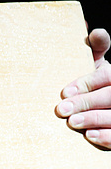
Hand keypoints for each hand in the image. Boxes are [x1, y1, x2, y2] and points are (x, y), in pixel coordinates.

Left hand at [56, 28, 110, 149]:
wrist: (102, 106)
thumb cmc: (97, 83)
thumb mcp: (96, 64)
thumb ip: (96, 48)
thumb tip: (96, 31)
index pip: (107, 76)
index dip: (88, 82)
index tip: (64, 91)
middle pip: (110, 96)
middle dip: (86, 102)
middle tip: (61, 109)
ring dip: (95, 119)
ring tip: (73, 122)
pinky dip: (106, 137)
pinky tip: (90, 136)